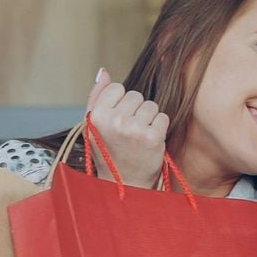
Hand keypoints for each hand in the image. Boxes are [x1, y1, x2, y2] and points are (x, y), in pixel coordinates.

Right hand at [86, 67, 169, 188]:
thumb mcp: (94, 125)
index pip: (117, 87)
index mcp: (96, 115)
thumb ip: (97, 96)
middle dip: (135, 110)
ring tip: (138, 136)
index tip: (117, 119)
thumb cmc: (108, 152)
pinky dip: (159, 128)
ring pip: (151, 105)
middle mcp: (114, 121)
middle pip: (136, 95)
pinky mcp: (153, 138)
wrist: (124, 185)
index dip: (120, 102)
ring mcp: (134, 129)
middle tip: (128, 132)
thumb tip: (104, 71)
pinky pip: (162, 117)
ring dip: (148, 119)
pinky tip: (149, 141)